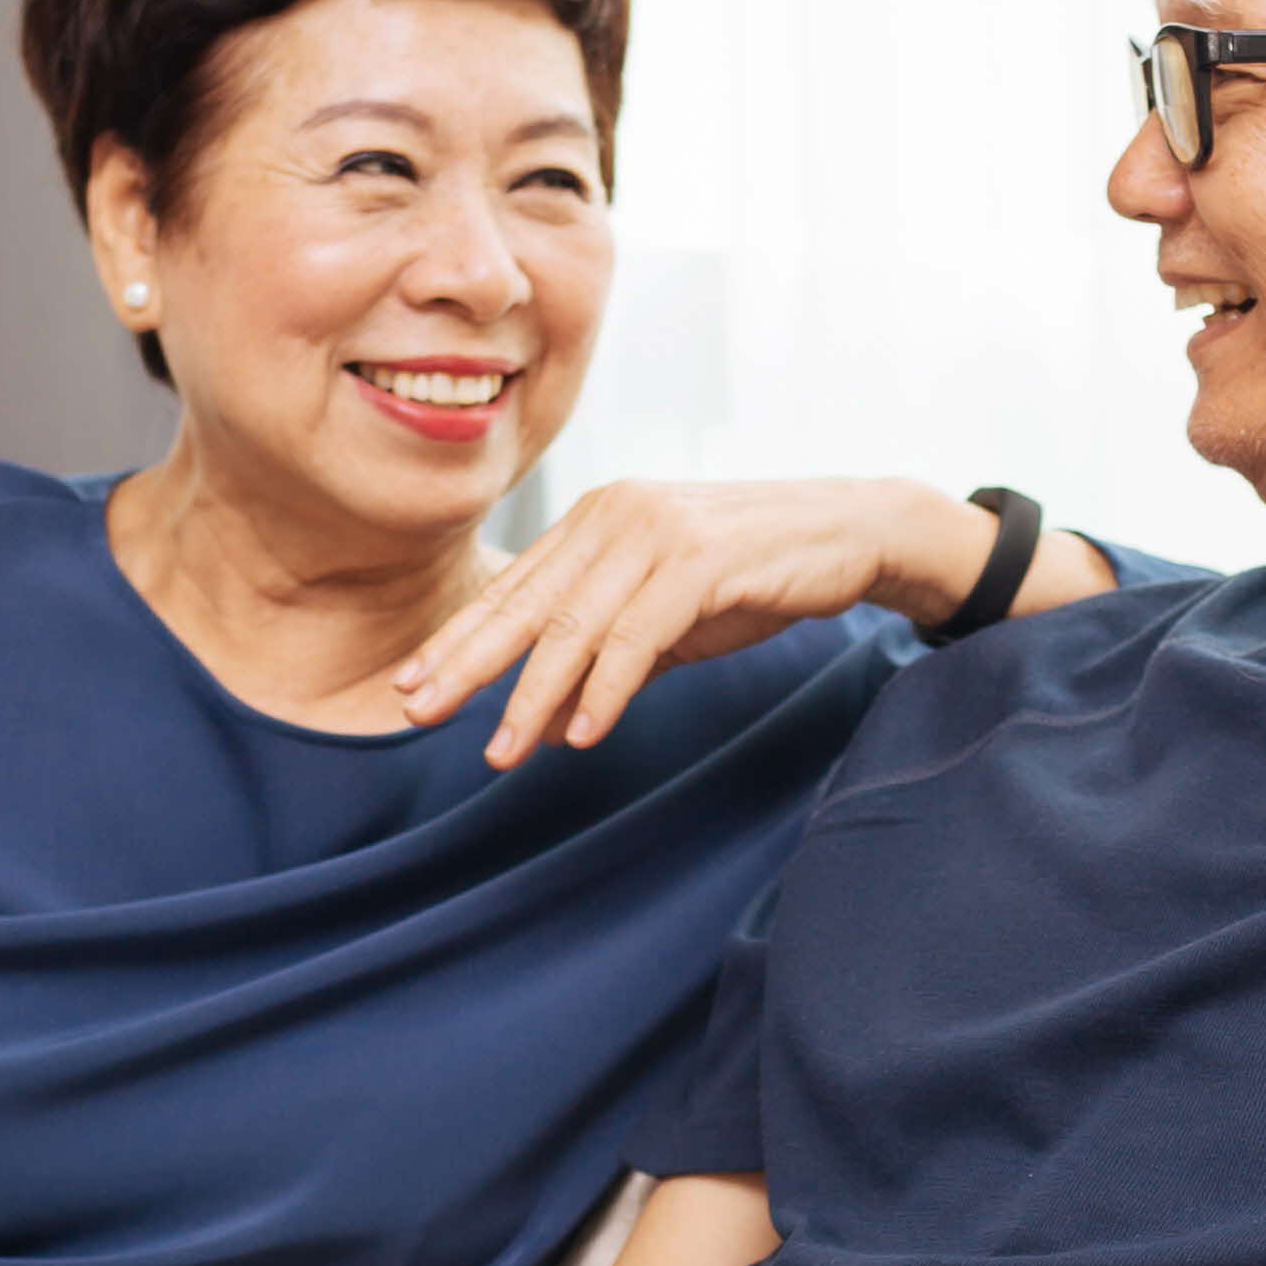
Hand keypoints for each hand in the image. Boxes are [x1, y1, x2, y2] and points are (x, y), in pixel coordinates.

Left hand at [391, 479, 1010, 764]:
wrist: (854, 533)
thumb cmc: (757, 574)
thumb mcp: (668, 616)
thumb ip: (606, 655)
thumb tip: (544, 718)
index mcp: (598, 520)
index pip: (514, 589)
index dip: (459, 640)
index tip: (411, 686)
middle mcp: (616, 515)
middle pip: (526, 604)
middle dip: (467, 665)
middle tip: (416, 712)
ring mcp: (657, 532)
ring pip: (575, 626)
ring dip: (531, 696)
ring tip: (499, 751)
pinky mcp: (702, 558)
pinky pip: (638, 636)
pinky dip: (607, 689)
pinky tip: (580, 734)